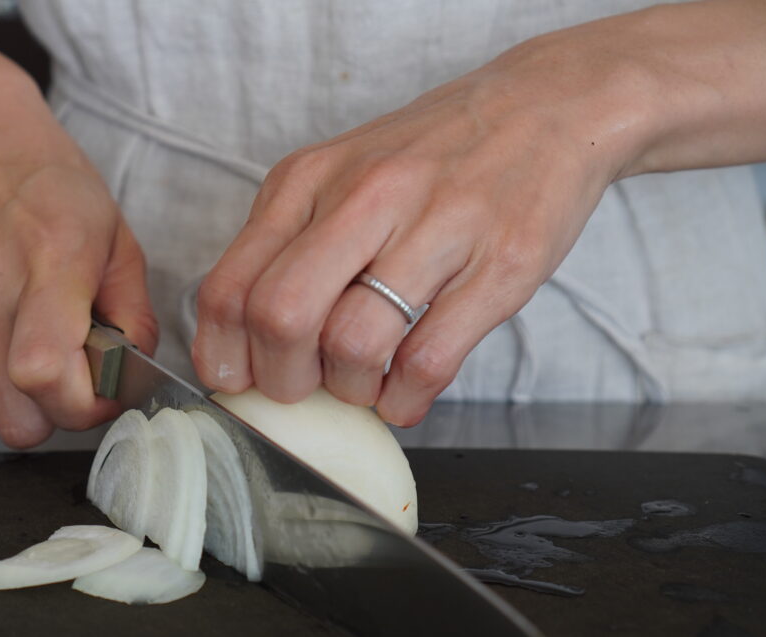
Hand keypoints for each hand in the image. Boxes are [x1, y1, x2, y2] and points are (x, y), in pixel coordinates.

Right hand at [0, 65, 156, 447]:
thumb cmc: (47, 177)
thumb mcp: (116, 236)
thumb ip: (133, 313)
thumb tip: (131, 375)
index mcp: (49, 261)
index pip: (48, 378)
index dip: (86, 407)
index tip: (107, 391)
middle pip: (17, 419)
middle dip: (57, 412)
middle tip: (78, 372)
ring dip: (26, 379)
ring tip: (39, 318)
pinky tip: (3, 303)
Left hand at [193, 21, 651, 424]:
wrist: (544, 107)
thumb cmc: (430, 156)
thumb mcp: (338, 175)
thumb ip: (289, 242)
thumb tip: (244, 339)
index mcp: (309, 181)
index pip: (229, 287)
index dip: (222, 354)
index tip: (238, 379)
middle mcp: (365, 198)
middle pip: (280, 317)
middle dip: (280, 380)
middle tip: (301, 390)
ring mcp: (436, 230)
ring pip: (354, 345)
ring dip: (350, 391)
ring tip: (364, 386)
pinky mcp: (500, 267)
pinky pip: (429, 361)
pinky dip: (405, 399)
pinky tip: (404, 393)